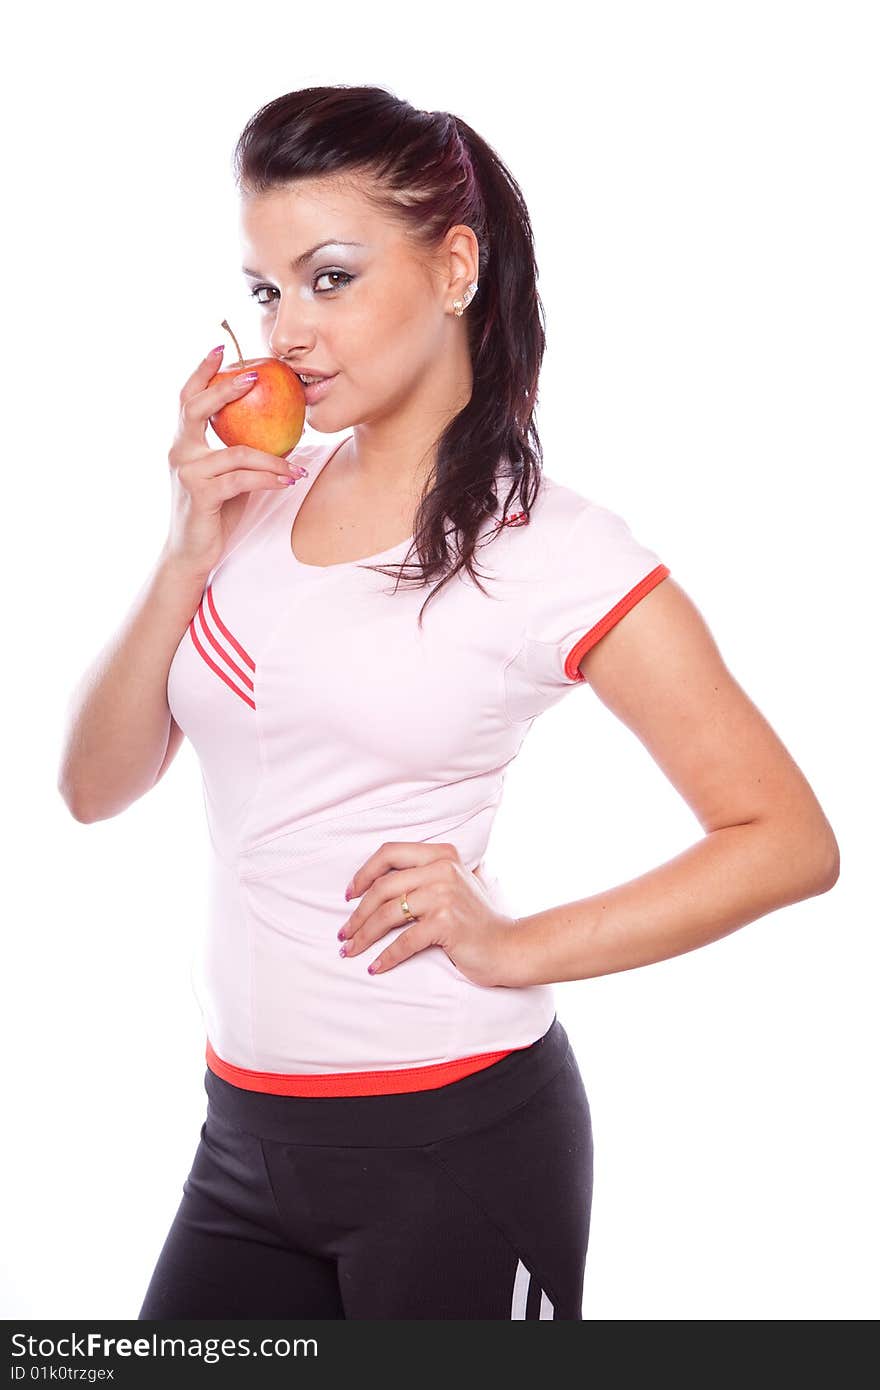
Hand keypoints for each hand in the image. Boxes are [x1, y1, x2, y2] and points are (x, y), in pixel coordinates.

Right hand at [164, 346, 307, 576]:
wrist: (191, 552)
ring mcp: (188, 473)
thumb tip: (276, 429)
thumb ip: (238, 452)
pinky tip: (289, 480)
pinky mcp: (201, 494)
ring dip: (273, 458)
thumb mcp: (225, 476)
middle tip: (255, 378)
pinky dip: (270, 478)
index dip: (201, 372)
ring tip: (297, 465)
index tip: (219, 349)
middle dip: (226, 389)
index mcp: (183, 443)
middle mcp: (179, 452)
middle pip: (197, 408)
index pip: (187, 398)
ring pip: (237, 452)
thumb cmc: (213, 512)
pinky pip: (243, 479)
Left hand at [338, 842, 518, 986]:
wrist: (509, 946)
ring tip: (349, 950)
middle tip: (344, 933)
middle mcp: (442, 869)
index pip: (390, 853)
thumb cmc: (475, 920)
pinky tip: (375, 967)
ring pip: (388, 914)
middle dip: (357, 913)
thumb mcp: (452, 885)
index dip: (363, 873)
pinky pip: (404, 940)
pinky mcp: (446, 922)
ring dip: (363, 935)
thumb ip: (423, 875)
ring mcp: (445, 894)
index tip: (348, 896)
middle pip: (383, 887)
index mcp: (441, 854)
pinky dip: (385, 956)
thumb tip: (373, 886)